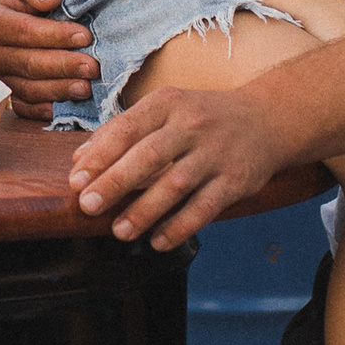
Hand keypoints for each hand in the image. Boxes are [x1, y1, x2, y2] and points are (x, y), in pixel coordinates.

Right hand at [0, 0, 97, 123]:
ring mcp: (0, 76)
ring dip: (59, 90)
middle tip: (93, 67)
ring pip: (29, 89)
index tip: (84, 36)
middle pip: (27, 63)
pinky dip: (48, 109)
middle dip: (63, 66)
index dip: (55, 35)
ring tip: (87, 87)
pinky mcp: (11, 94)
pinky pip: (27, 108)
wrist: (31, 13)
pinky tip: (70, 105)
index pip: (23, 31)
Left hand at [68, 76, 302, 249]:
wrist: (268, 119)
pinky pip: (204, 208)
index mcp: (168, 103)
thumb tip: (79, 160)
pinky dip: (179, 227)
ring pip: (175, 185)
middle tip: (88, 206)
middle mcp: (192, 125)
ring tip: (119, 231)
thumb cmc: (203, 116)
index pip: (127, 128)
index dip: (99, 156)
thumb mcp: (166, 109)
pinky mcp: (235, 181)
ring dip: (144, 211)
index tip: (76, 180)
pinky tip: (158, 241)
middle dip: (114, 183)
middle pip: (148, 156)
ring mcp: (216, 154)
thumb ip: (123, 131)